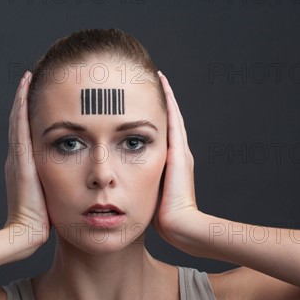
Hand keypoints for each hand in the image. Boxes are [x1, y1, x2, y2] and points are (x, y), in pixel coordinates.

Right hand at [4, 71, 49, 246]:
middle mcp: (18, 157)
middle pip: (21, 121)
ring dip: (23, 97)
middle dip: (27, 100)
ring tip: (29, 77)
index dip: (31, 113)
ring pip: (18, 120)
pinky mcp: (20, 159)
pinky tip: (26, 89)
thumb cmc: (42, 220)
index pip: (29, 132)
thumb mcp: (52, 195)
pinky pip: (20, 126)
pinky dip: (22, 106)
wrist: (25, 233)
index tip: (41, 95)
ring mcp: (16, 157)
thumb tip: (75, 174)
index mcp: (25, 164)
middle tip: (34, 77)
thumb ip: (57, 181)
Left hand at [151, 71, 199, 246]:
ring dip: (162, 95)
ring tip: (155, 75)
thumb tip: (119, 183)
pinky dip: (168, 100)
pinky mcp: (179, 149)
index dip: (149, 117)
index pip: (159, 133)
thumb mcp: (147, 197)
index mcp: (169, 162)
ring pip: (170, 114)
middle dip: (157, 101)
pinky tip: (161, 84)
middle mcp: (177, 152)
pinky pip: (172, 118)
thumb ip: (138, 186)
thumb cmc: (162, 218)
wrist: (180, 224)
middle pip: (166, 119)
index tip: (138, 100)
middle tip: (146, 79)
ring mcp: (180, 149)